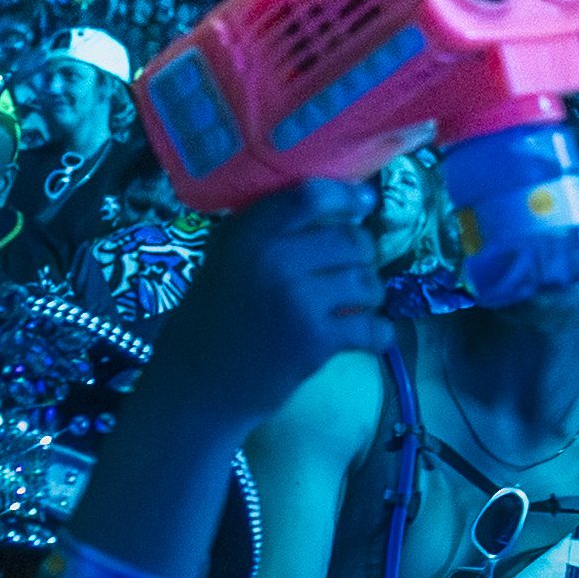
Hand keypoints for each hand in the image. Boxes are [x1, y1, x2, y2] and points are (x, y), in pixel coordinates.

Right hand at [180, 175, 387, 406]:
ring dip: (371, 294)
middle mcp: (273, 259)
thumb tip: (340, 204)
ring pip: (367, 281)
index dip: (347, 196)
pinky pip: (372, 327)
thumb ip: (271, 228)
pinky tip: (369, 336)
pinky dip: (378, 334)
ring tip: (357, 304)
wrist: (199, 381)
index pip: (312, 196)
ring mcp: (297, 300)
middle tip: (354, 269)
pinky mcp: (315, 340)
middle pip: (351, 240)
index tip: (364, 202)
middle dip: (363, 255)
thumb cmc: (216, 315)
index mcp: (249, 233)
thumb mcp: (228, 256)